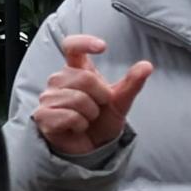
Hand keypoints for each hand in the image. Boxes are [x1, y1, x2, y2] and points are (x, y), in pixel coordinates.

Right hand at [33, 34, 151, 157]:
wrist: (91, 147)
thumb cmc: (102, 120)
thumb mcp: (120, 102)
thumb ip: (132, 84)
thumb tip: (147, 65)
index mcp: (76, 70)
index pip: (72, 46)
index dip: (84, 43)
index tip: (102, 47)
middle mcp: (58, 80)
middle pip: (84, 77)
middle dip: (101, 96)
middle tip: (98, 108)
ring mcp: (48, 97)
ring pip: (78, 99)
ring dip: (91, 114)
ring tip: (87, 119)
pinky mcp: (42, 115)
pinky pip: (69, 116)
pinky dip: (80, 125)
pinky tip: (77, 127)